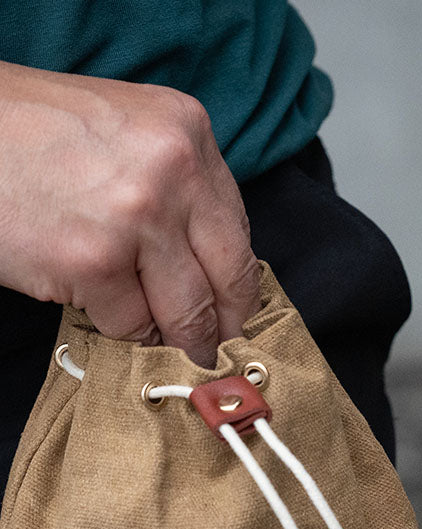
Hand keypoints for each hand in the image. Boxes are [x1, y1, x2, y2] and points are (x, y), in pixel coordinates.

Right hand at [0, 62, 259, 367]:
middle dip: (226, 329)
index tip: (237, 318)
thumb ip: (179, 187)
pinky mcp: (93, 262)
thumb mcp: (129, 132)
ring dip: (180, 344)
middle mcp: (174, 170)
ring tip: (174, 354)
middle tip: (221, 356)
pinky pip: (132, 326)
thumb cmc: (33, 133)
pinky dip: (125, 335)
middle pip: (230, 280)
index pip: (239, 234)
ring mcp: (136, 217)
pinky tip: (108, 316)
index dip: (239, 288)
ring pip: (186, 313)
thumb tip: (216, 268)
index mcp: (189, 130)